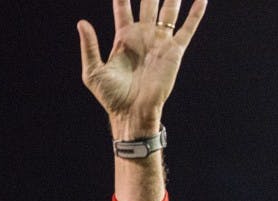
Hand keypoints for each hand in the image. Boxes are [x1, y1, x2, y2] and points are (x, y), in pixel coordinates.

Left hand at [77, 0, 206, 132]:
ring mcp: (160, 42)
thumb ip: (90, 46)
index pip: (124, 6)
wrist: (131, 113)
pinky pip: (187, 28)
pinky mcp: (174, 51)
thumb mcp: (93, 71)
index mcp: (124, 37)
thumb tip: (81, 22)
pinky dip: (196, 13)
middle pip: (149, 1)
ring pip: (169, 9)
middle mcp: (143, 35)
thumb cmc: (111, 96)